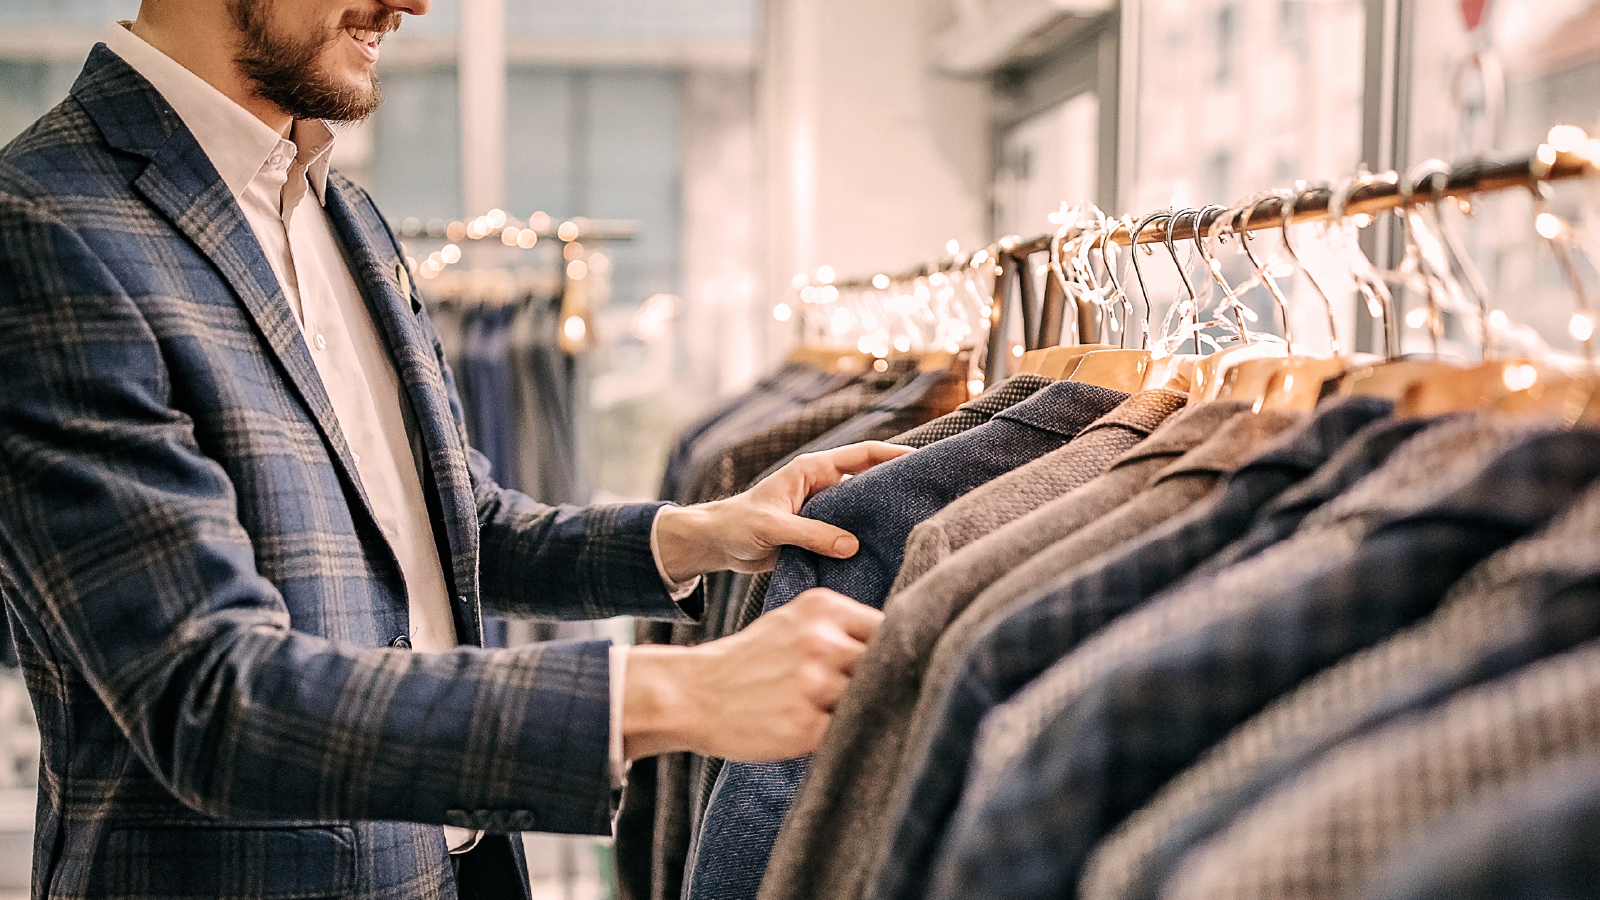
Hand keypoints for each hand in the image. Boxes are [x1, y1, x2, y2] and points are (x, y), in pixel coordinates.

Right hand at [622, 588, 883, 760]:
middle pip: (886, 665)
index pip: (889, 628)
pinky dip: (843, 737)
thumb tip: (905, 647)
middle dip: (881, 682)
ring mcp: (813, 685)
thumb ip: (842, 629)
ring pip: (869, 700)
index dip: (893, 651)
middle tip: (869, 695)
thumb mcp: (794, 623)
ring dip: (861, 712)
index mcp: (823, 608)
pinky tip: (823, 732)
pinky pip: (848, 734)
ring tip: (834, 713)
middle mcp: (821, 642)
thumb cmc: (752, 660)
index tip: (890, 666)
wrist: (693, 694)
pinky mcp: (804, 727)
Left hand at [653, 441, 914, 580]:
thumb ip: (810, 534)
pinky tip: (887, 552)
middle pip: (869, 481)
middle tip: (931, 495)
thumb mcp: (773, 528)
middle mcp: (823, 486)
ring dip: (883, 516)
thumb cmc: (738, 525)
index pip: (862, 455)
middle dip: (897, 485)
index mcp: (813, 471)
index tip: (921, 460)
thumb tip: (852, 545)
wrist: (718, 544)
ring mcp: (824, 510)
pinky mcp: (821, 533)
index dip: (892, 455)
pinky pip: (851, 533)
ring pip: (862, 509)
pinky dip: (867, 539)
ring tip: (916, 525)